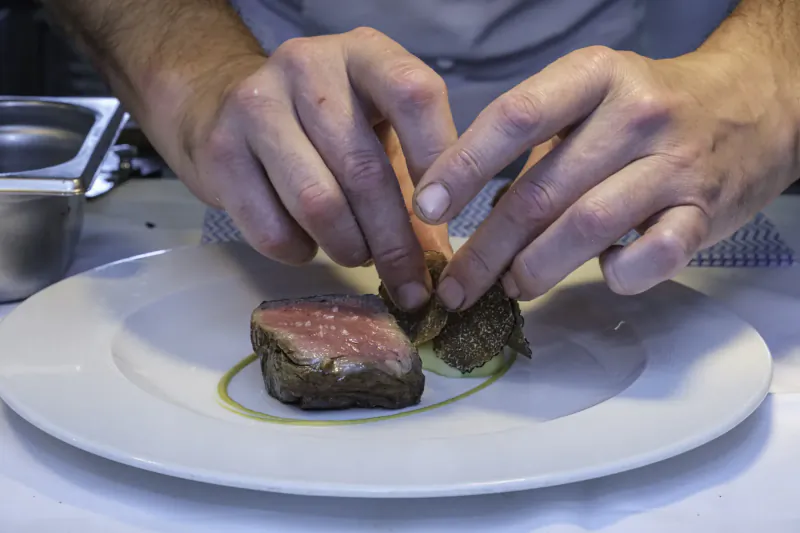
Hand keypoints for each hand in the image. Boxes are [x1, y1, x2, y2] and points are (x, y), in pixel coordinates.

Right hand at [176, 28, 456, 309]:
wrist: (222, 106)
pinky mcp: (221, 151)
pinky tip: (308, 243)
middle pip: (364, 168)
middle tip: (409, 282)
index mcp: (364, 53)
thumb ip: (415, 185)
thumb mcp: (377, 134)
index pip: (414, 95)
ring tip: (358, 255)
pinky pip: (273, 230)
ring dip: (349, 248)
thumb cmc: (322, 126)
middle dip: (394, 241)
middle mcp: (308, 66)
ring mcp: (257, 105)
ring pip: (318, 204)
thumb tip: (438, 260)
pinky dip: (301, 253)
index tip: (441, 217)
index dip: (437, 162)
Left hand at [413, 45, 799, 308]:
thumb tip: (464, 209)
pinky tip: (603, 274)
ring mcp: (676, 164)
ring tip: (509, 289)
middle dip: (486, 248)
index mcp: (595, 76)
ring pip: (586, 226)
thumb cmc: (650, 110)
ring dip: (535, 269)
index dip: (463, 166)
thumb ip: (536, 144)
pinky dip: (618, 274)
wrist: (756, 106)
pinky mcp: (706, 211)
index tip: (426, 207)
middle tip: (457, 285)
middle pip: (541, 190)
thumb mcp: (592, 98)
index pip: (515, 117)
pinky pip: (653, 256)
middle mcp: (636, 114)